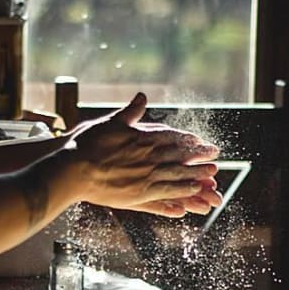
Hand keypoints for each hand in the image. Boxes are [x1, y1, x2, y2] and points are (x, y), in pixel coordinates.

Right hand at [66, 93, 221, 216]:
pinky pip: (168, 191)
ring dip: (196, 173)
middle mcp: (149, 155)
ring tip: (211, 175)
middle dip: (198, 156)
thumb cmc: (87, 144)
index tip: (199, 141)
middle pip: (180, 155)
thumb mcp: (111, 122)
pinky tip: (193, 190)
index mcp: (143, 137)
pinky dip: (182, 190)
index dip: (187, 139)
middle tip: (215, 156)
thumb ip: (130, 111)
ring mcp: (146, 175)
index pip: (171, 137)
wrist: (73, 168)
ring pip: (178, 173)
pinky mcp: (140, 192)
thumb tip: (142, 96)